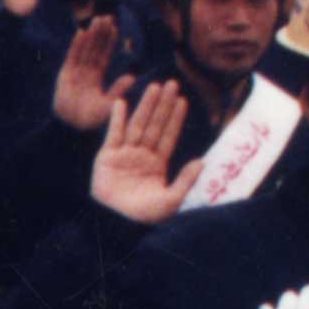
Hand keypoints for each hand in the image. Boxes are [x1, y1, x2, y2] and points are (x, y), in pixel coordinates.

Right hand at [48, 15, 123, 132]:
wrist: (71, 130)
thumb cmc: (91, 121)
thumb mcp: (110, 104)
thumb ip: (119, 90)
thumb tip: (133, 76)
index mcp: (94, 80)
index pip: (103, 57)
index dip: (109, 43)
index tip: (115, 28)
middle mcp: (84, 75)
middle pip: (93, 50)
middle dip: (99, 34)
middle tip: (107, 17)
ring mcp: (73, 74)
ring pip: (84, 50)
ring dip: (90, 35)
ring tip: (97, 20)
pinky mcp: (64, 76)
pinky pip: (71, 57)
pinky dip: (75, 46)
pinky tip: (81, 32)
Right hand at [87, 79, 198, 225]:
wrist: (116, 224)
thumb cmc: (144, 217)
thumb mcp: (171, 200)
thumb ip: (186, 181)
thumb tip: (202, 161)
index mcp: (156, 166)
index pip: (168, 136)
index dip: (175, 118)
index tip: (182, 100)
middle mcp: (141, 157)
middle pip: (154, 125)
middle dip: (163, 105)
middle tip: (172, 84)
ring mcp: (123, 156)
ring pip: (137, 125)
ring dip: (145, 106)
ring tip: (154, 86)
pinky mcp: (106, 158)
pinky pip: (113, 134)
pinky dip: (116, 118)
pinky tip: (122, 102)